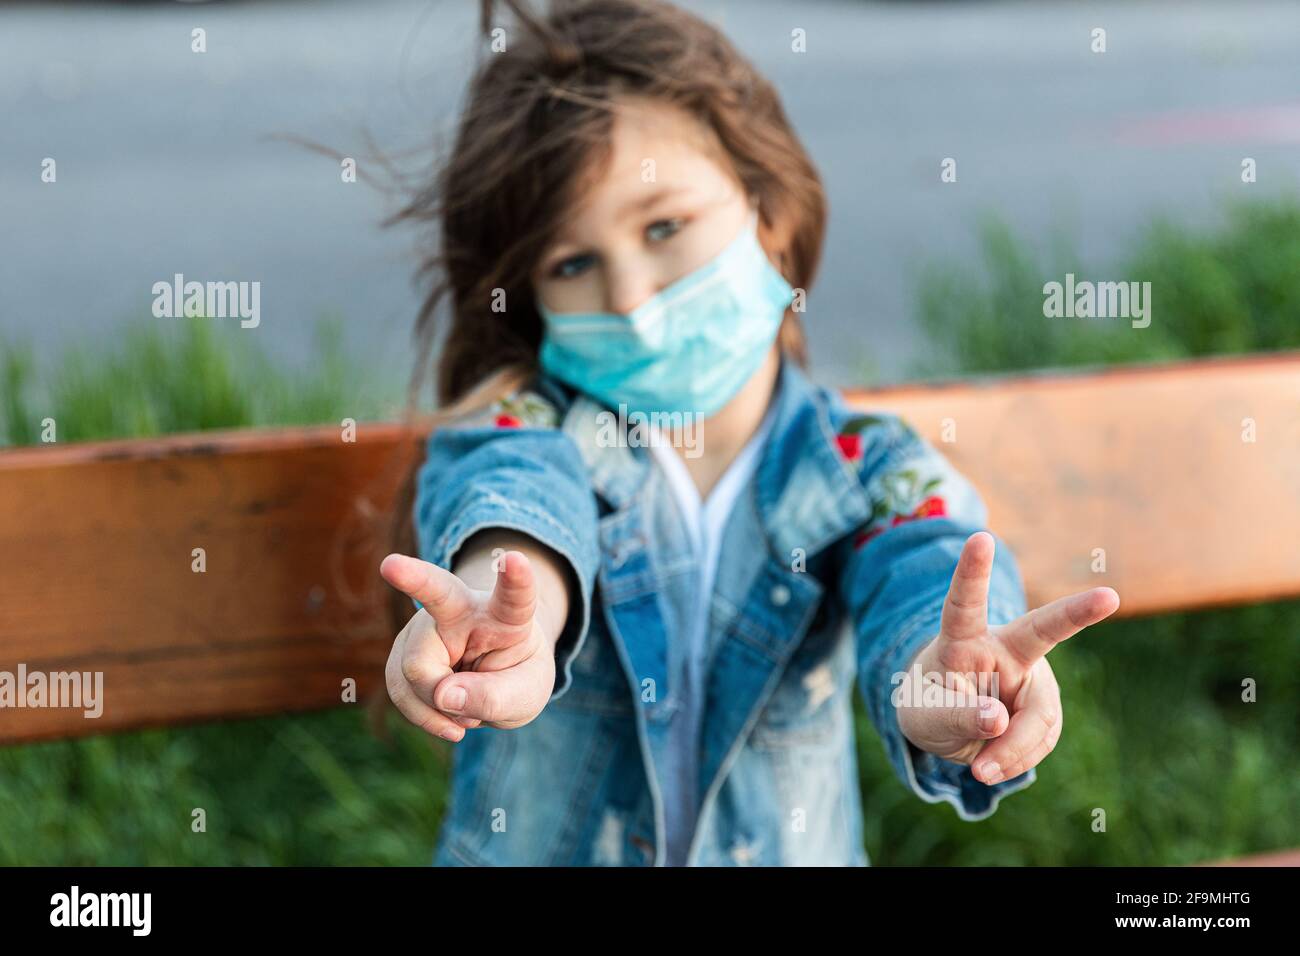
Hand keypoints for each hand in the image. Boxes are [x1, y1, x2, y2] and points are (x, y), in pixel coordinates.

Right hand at [379, 550, 557, 738]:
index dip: (516, 579)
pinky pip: (401, 690)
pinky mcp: (403, 649)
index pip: (514, 596)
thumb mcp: (525, 696)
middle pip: (437, 593)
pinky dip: (424, 715)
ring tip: (465, 716)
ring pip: (415, 670)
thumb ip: (494, 698)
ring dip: (437, 707)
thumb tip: (442, 696)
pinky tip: (446, 717)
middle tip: (390, 565)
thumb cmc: (517, 675)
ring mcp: (427, 626)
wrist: (495, 675)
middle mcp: (462, 609)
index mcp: (506, 616)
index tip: (514, 558)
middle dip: (413, 577)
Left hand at [896, 531, 1119, 784]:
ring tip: (982, 769)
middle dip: (1076, 613)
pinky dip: (1018, 758)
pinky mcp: (1044, 705)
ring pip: (1039, 715)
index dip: (972, 572)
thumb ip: (956, 715)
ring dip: (1014, 749)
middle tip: (1109, 597)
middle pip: (1042, 629)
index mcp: (962, 640)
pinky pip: (1042, 738)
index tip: (980, 538)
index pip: (964, 603)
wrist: (947, 727)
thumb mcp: (925, 717)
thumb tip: (999, 720)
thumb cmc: (928, 708)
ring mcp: (1030, 676)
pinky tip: (995, 763)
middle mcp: (1003, 648)